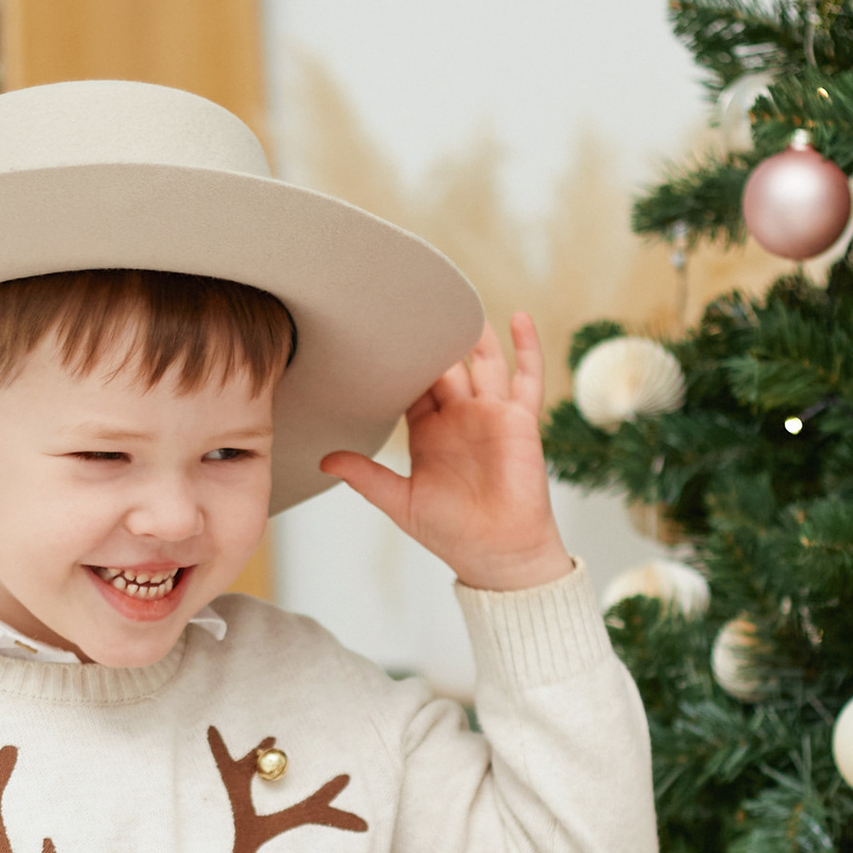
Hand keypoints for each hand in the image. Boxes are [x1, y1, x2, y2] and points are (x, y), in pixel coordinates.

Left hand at [318, 313, 571, 591]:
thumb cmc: (451, 532)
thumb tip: (325, 460)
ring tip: (461, 299)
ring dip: (475, 333)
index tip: (379, 331)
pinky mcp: (519, 420)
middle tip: (413, 303)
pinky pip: (527, 378)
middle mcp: (458, 417)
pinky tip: (519, 317)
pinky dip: (526, 347)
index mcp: (428, 432)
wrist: (498, 553)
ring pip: (484, 363)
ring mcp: (490, 415)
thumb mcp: (400, 501)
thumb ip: (366, 476)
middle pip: (444, 366)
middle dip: (432, 339)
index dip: (398, 362)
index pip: (411, 386)